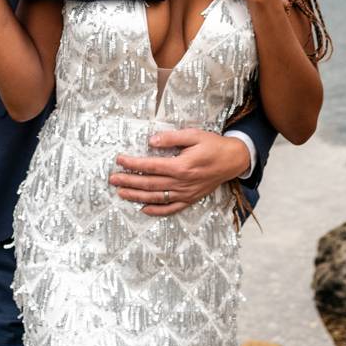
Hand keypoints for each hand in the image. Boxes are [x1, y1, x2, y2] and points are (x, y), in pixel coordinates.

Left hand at [110, 129, 251, 215]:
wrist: (233, 160)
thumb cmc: (213, 145)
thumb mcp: (194, 135)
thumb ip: (171, 138)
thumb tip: (151, 141)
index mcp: (181, 166)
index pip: (150, 165)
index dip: (132, 163)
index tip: (119, 160)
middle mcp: (182, 182)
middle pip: (149, 183)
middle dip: (128, 181)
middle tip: (112, 179)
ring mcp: (186, 193)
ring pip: (156, 197)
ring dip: (137, 195)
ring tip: (121, 193)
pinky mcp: (190, 199)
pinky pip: (171, 209)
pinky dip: (156, 211)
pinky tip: (143, 209)